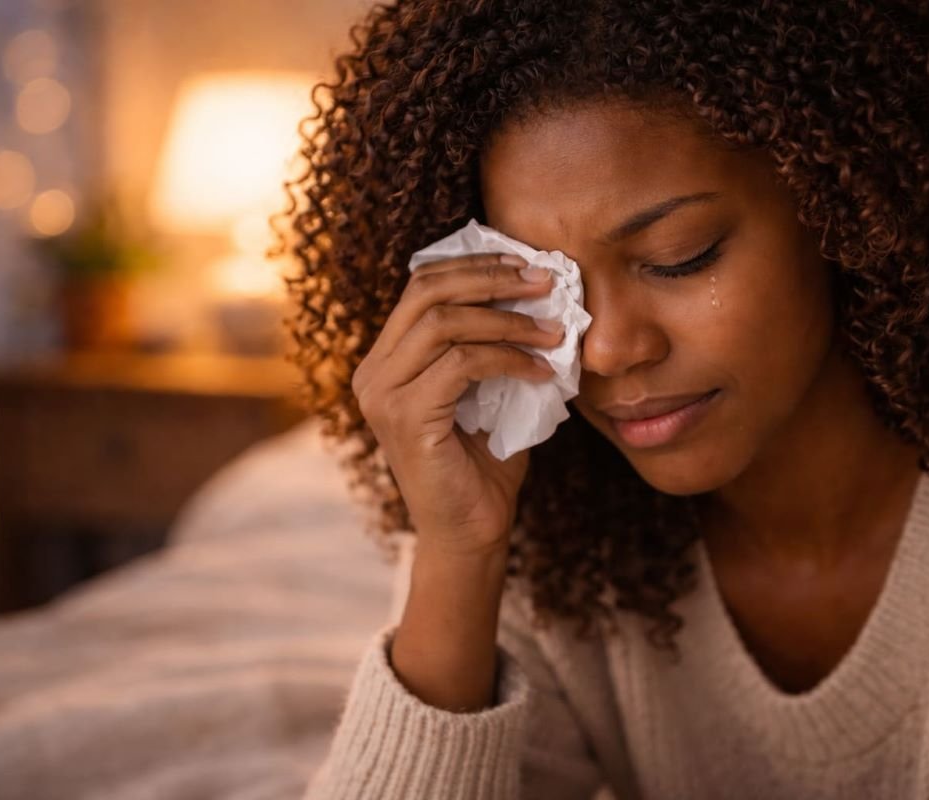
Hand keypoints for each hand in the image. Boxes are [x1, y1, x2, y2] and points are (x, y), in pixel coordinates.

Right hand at [353, 252, 563, 557]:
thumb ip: (494, 346)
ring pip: (444, 323)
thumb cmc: (484, 465)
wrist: (471, 533)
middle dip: (491, 278)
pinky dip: (508, 359)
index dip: (474, 265)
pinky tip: (542, 370)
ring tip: (554, 330)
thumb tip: (541, 294)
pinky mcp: (406, 418)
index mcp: (387, 360)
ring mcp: (383, 395)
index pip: (421, 286)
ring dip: (508, 320)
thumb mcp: (489, 392)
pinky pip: (461, 364)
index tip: (524, 263)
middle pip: (427, 292)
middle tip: (544, 281)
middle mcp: (373, 372)